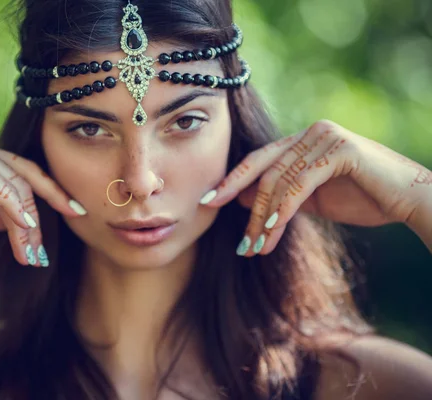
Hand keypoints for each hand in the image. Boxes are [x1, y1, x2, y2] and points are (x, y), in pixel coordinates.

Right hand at [0, 131, 86, 265]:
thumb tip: (12, 222)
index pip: (22, 174)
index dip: (49, 193)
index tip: (71, 212)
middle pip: (26, 177)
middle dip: (50, 205)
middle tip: (63, 233)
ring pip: (14, 184)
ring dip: (28, 221)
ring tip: (32, 252)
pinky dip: (12, 205)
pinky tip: (25, 226)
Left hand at [201, 120, 431, 256]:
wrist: (409, 200)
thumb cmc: (363, 198)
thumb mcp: (311, 200)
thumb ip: (280, 196)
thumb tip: (241, 199)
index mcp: (302, 140)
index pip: (259, 160)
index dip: (232, 180)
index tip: (209, 201)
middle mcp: (310, 133)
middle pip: (263, 168)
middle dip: (238, 198)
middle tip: (225, 225)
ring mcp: (325, 137)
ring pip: (279, 180)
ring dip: (264, 218)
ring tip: (255, 247)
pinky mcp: (339, 150)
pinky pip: (300, 184)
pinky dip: (283, 210)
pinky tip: (272, 231)